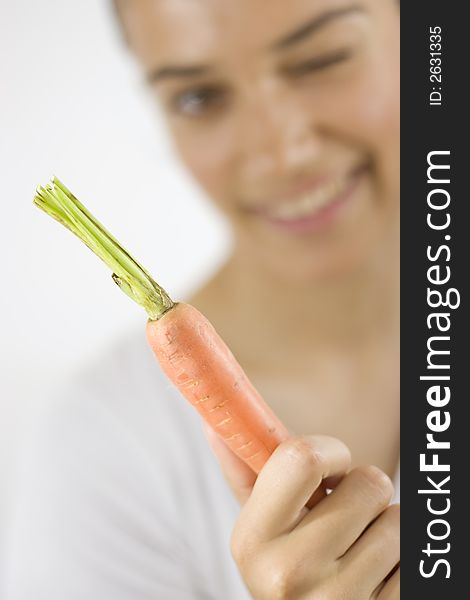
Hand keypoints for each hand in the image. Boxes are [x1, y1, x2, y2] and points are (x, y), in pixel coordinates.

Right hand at [203, 425, 399, 598]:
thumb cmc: (285, 567)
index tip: (332, 467)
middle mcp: (291, 574)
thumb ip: (240, 470)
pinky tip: (376, 576)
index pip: (303, 458)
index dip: (331, 451)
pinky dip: (402, 560)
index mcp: (253, 540)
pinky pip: (416, 558)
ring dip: (385, 526)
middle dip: (363, 491)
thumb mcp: (257, 525)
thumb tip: (211, 422)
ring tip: (358, 548)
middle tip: (346, 515)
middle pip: (367, 484)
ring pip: (397, 520)